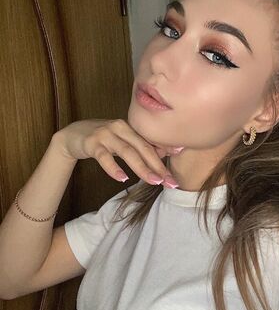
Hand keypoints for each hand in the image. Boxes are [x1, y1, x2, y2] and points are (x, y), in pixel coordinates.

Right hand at [52, 119, 182, 187]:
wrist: (73, 135)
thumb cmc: (104, 139)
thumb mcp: (124, 141)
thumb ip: (141, 146)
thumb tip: (166, 153)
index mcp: (131, 127)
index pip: (151, 144)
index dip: (165, 158)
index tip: (175, 173)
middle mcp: (120, 127)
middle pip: (143, 148)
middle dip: (157, 165)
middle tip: (169, 182)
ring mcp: (105, 134)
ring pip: (127, 152)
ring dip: (141, 167)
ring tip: (153, 181)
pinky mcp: (92, 143)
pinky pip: (104, 156)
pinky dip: (114, 168)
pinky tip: (122, 178)